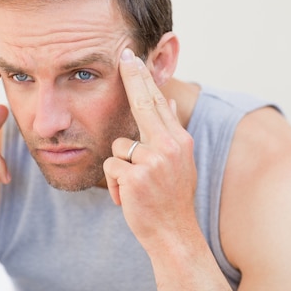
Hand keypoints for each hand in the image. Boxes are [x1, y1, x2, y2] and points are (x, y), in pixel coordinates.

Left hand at [103, 48, 197, 250]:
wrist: (175, 235)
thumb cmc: (172, 199)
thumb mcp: (179, 163)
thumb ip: (170, 133)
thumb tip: (167, 103)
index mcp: (179, 140)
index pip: (157, 101)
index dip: (144, 78)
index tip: (133, 57)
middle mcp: (169, 146)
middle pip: (143, 103)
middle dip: (133, 77)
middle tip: (124, 55)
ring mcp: (153, 161)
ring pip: (118, 146)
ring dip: (120, 168)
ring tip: (135, 187)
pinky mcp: (135, 176)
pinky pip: (111, 167)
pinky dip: (114, 185)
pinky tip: (128, 198)